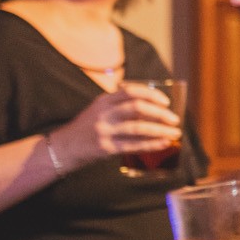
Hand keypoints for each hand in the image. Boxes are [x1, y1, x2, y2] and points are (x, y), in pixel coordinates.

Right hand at [53, 83, 182, 169]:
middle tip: (174, 119)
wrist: (64, 147)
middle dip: (160, 113)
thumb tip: (151, 105)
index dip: (151, 95)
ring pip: (138, 127)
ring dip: (160, 130)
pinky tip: (164, 143)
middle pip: (137, 108)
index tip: (165, 101)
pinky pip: (134, 145)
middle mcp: (104, 114)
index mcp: (104, 101)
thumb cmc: (87, 127)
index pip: (131, 92)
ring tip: (175, 133)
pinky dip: (152, 144)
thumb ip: (120, 105)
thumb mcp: (99, 109)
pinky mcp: (106, 148)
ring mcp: (104, 131)